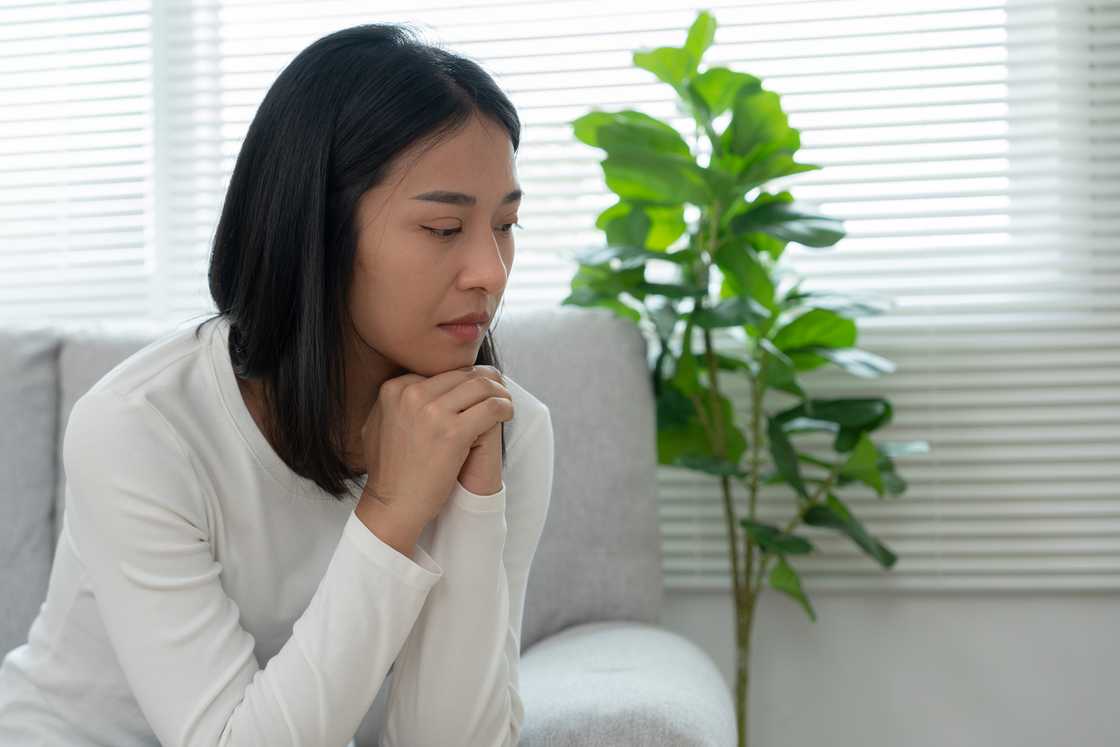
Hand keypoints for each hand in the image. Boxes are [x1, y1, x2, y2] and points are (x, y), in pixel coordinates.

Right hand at [358, 365, 512, 527]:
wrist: (392, 506)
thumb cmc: (389, 471)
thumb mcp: (377, 424)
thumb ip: (396, 401)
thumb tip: (415, 384)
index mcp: (394, 389)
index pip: (441, 372)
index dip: (463, 380)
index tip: (476, 391)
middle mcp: (411, 394)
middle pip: (462, 375)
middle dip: (485, 381)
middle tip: (499, 391)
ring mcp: (432, 412)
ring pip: (481, 386)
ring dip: (499, 392)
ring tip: (506, 402)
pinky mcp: (453, 432)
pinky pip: (491, 407)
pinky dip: (505, 408)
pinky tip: (508, 414)